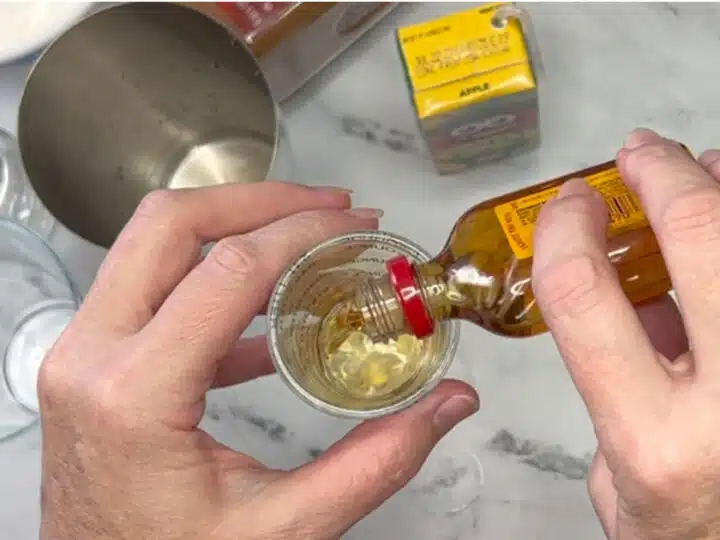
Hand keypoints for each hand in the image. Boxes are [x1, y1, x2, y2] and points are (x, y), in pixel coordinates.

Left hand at [38, 182, 478, 539]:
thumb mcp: (282, 530)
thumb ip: (374, 464)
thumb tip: (447, 406)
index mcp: (134, 396)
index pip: (226, 272)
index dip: (300, 234)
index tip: (352, 224)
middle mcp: (92, 358)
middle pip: (169, 225)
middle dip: (257, 200)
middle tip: (327, 205)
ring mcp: (82, 353)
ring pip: (152, 243)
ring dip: (232, 226)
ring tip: (305, 233)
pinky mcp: (93, 359)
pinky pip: (154, 288)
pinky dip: (214, 280)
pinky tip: (270, 310)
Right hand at [532, 128, 719, 538]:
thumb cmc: (679, 532)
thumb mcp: (616, 471)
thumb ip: (615, 384)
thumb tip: (633, 295)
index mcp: (653, 438)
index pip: (584, 294)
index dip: (567, 229)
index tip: (568, 205)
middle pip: (704, 240)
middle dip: (665, 175)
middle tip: (639, 153)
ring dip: (719, 191)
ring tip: (699, 169)